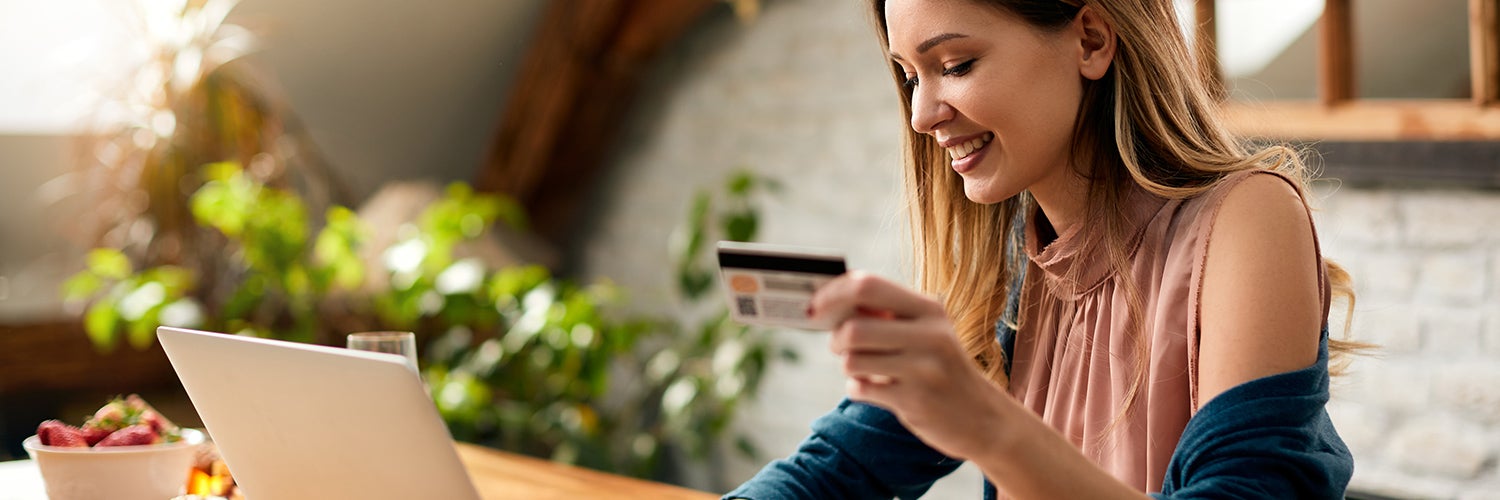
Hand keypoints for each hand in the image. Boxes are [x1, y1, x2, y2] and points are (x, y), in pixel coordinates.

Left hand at [811, 271, 1013, 461]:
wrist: (984, 418)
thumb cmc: (941, 368)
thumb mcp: (925, 332)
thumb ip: (885, 314)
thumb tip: (828, 300)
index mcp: (929, 309)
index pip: (867, 286)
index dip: (832, 293)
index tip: (814, 306)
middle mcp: (930, 335)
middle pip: (854, 328)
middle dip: (836, 339)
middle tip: (839, 345)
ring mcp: (924, 369)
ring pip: (852, 361)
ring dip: (847, 366)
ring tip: (863, 369)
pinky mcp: (914, 401)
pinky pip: (860, 389)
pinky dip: (857, 389)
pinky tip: (874, 390)